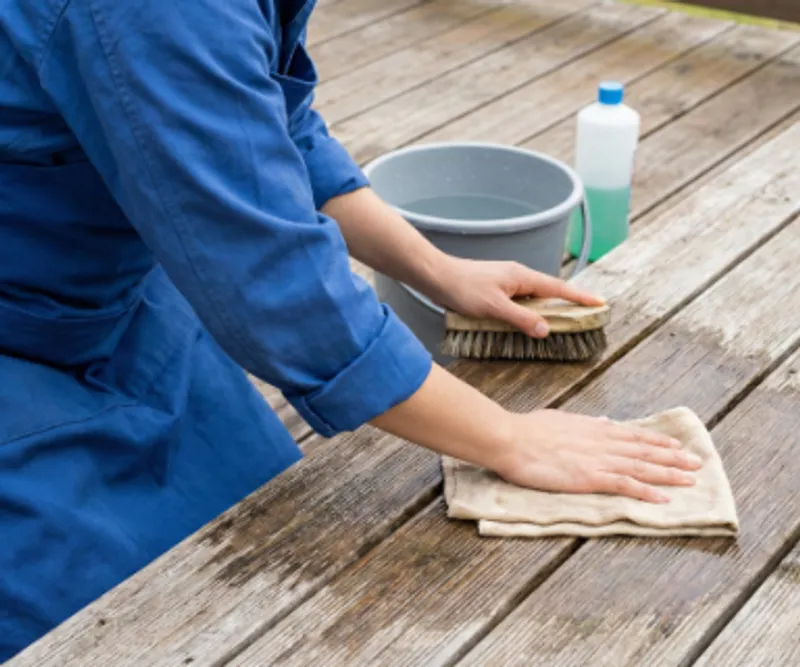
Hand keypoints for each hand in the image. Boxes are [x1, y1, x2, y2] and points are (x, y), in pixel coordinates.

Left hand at [427, 257, 604, 337]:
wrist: (436, 276)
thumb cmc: (463, 289)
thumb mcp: (494, 308)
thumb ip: (520, 319)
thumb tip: (546, 329)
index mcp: (522, 277)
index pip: (558, 288)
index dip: (579, 297)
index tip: (600, 303)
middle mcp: (518, 276)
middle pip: (549, 291)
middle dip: (569, 302)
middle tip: (587, 314)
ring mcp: (506, 282)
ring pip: (534, 296)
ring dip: (548, 307)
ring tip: (562, 320)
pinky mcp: (496, 289)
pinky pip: (521, 299)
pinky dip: (530, 309)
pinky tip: (527, 320)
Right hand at [494, 409, 700, 502]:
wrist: (511, 439)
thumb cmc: (527, 430)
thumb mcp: (560, 419)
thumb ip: (584, 423)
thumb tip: (603, 422)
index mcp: (593, 428)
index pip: (633, 435)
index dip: (656, 440)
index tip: (675, 444)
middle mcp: (602, 442)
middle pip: (644, 450)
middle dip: (672, 457)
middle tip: (696, 462)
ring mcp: (598, 460)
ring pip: (642, 467)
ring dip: (668, 473)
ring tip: (690, 479)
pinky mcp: (590, 477)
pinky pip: (625, 485)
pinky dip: (646, 491)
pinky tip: (664, 498)